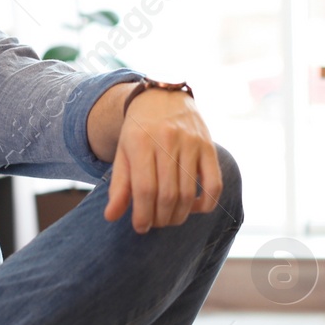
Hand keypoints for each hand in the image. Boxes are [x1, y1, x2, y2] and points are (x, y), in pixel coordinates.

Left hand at [103, 90, 222, 233]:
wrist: (163, 97)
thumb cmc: (139, 131)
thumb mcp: (123, 153)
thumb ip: (118, 186)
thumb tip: (111, 217)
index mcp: (140, 142)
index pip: (144, 189)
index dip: (143, 215)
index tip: (140, 227)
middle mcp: (167, 140)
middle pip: (167, 194)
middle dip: (161, 218)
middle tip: (155, 223)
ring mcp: (191, 142)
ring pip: (188, 192)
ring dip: (179, 215)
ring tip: (170, 218)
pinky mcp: (208, 146)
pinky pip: (214, 183)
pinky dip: (206, 203)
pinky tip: (194, 208)